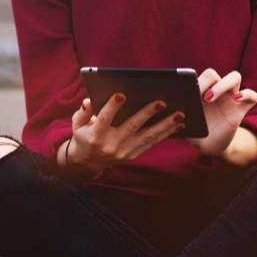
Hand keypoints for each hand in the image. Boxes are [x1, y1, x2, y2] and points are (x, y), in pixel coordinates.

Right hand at [65, 93, 184, 171]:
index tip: (120, 94)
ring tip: (179, 114)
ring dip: (164, 125)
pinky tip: (178, 125)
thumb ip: (83, 111)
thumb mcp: (77, 124)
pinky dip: (165, 135)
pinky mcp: (132, 156)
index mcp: (95, 135)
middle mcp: (111, 145)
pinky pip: (151, 144)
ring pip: (147, 137)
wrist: (88, 162)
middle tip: (162, 102)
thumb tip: (89, 100)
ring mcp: (123, 152)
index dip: (111, 107)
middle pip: (131, 126)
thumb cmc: (84, 136)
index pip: (103, 119)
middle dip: (147, 113)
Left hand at [188, 69, 256, 158]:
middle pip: (216, 73)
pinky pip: (253, 96)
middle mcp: (217, 91)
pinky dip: (247, 94)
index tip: (187, 90)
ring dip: (222, 84)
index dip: (196, 79)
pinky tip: (237, 99)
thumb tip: (170, 106)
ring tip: (209, 98)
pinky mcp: (241, 110)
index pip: (201, 75)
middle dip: (206, 81)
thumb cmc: (195, 130)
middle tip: (199, 96)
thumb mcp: (184, 120)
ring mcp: (231, 98)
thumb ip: (179, 112)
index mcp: (202, 91)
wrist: (208, 145)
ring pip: (234, 77)